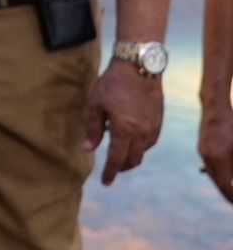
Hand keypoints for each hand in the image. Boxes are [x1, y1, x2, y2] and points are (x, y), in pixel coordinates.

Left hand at [85, 58, 164, 184]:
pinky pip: (150, 141)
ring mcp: (153, 127)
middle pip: (133, 160)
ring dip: (132, 157)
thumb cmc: (113, 84)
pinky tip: (131, 140)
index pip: (117, 159)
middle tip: (111, 169)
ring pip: (143, 152)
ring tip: (119, 154)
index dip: (110, 172)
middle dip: (121, 167)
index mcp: (124, 130)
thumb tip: (89, 148)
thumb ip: (93, 128)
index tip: (105, 182)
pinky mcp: (159, 120)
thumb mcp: (96, 105)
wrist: (139, 67)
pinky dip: (140, 147)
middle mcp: (142, 133)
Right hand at [199, 105, 232, 203]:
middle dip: (229, 193)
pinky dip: (221, 173)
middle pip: (219, 183)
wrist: (215, 107)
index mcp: (220, 159)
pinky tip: (229, 173)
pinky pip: (212, 166)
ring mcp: (203, 153)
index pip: (227, 187)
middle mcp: (208, 158)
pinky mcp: (202, 148)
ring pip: (214, 175)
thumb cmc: (232, 127)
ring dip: (225, 183)